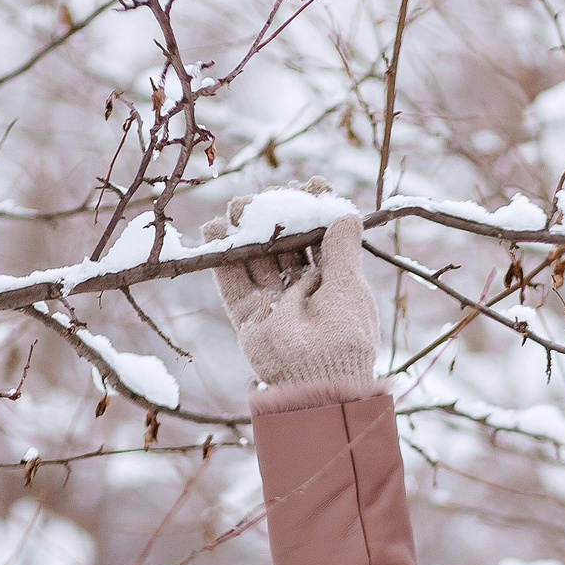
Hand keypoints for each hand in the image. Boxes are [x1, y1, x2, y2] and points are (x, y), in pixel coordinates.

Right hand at [203, 177, 377, 391]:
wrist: (319, 381)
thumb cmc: (345, 335)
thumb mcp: (350, 288)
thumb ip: (343, 250)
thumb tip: (346, 213)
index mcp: (334, 285)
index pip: (322, 239)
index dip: (315, 211)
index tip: (311, 183)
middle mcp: (303, 292)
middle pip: (285, 245)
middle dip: (276, 216)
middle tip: (268, 194)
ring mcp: (273, 303)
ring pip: (256, 258)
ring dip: (247, 230)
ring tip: (238, 206)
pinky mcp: (248, 315)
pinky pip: (231, 281)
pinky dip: (221, 255)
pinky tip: (214, 230)